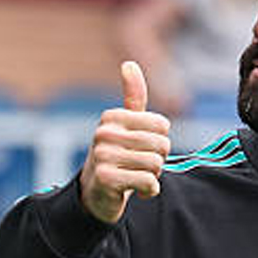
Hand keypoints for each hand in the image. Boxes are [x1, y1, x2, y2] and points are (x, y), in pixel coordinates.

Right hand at [79, 61, 171, 223]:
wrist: (96, 193)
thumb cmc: (117, 156)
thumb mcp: (126, 125)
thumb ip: (133, 97)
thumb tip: (128, 63)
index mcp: (111, 117)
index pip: (162, 125)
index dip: (160, 141)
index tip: (143, 148)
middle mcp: (104, 133)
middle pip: (161, 144)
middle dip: (159, 160)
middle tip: (141, 166)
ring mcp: (102, 156)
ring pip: (156, 164)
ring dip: (154, 176)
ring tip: (138, 177)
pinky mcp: (106, 179)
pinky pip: (148, 182)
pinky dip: (149, 190)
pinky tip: (138, 191)